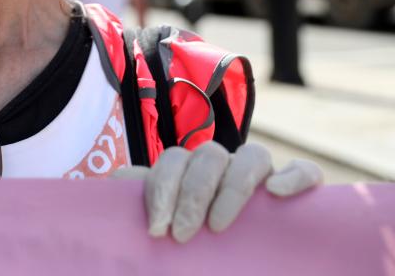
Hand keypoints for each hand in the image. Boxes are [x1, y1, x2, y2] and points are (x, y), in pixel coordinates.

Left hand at [113, 142, 322, 242]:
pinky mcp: (300, 189)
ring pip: (252, 155)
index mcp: (193, 169)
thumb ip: (146, 198)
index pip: (175, 160)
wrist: (240, 265)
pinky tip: (276, 192)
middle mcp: (228, 165)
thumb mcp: (168, 222)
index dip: (162, 188)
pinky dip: (294, 175)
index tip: (156, 228)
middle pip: (209, 156)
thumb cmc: (194, 240)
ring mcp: (264, 174)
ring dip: (232, 188)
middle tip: (181, 234)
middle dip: (191, 194)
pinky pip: (305, 170)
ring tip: (218, 225)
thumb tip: (115, 179)